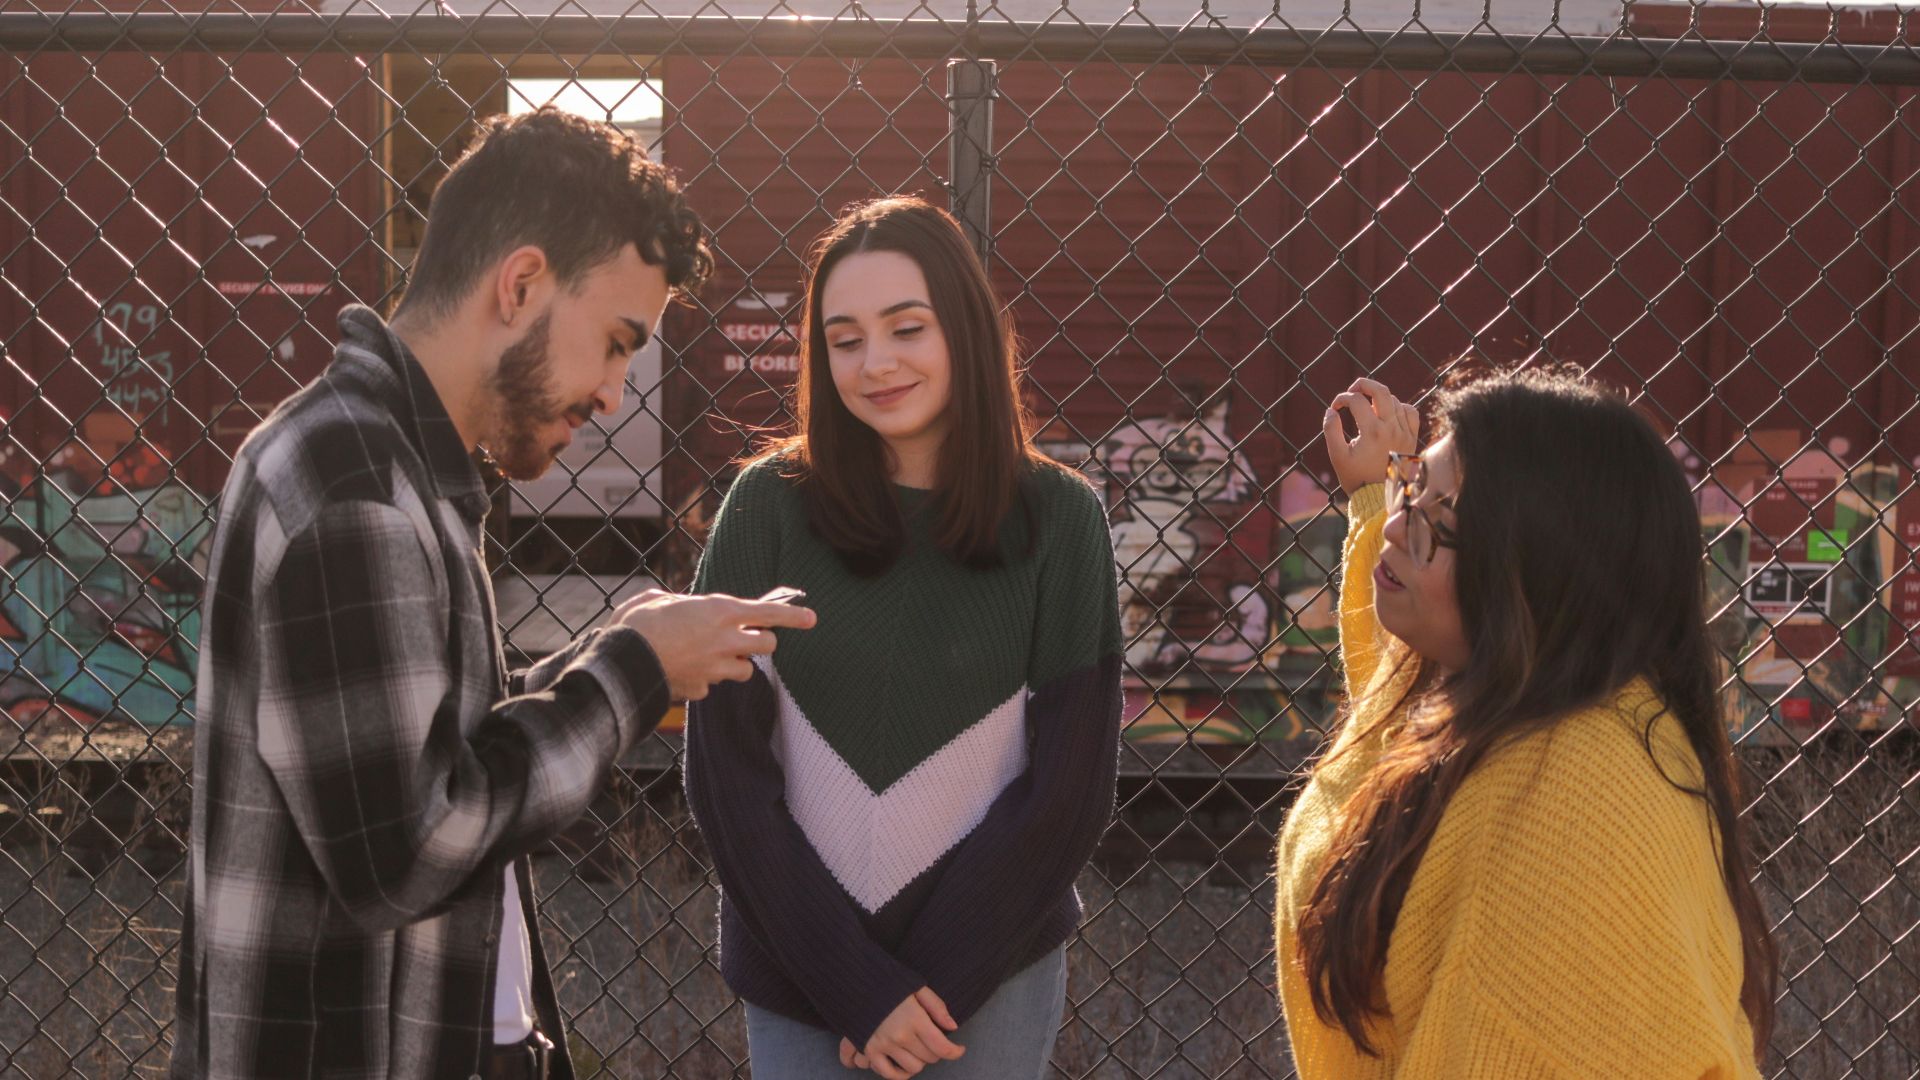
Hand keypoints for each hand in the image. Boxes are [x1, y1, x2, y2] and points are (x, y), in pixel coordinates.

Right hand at [610, 589, 815, 700]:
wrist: (621, 662)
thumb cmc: (637, 624)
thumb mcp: (659, 599)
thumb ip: (682, 603)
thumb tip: (679, 606)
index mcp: (721, 611)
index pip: (771, 613)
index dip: (795, 615)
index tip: (812, 618)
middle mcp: (726, 640)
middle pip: (767, 645)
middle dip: (759, 641)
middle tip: (742, 637)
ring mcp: (716, 668)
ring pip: (746, 669)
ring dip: (735, 663)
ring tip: (710, 654)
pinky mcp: (703, 689)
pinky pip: (714, 685)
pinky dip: (705, 679)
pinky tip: (684, 670)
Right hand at [858, 987, 962, 1077]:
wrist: (856, 983)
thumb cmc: (889, 983)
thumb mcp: (917, 987)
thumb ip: (937, 1007)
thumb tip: (953, 1026)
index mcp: (914, 1018)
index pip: (942, 1047)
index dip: (955, 1051)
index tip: (959, 1049)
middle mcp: (900, 1035)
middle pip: (929, 1058)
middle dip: (936, 1051)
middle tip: (932, 1041)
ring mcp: (884, 1045)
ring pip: (913, 1068)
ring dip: (919, 1061)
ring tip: (917, 1049)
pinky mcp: (870, 1051)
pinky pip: (889, 1074)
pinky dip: (900, 1074)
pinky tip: (904, 1065)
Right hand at [1324, 377, 1420, 496]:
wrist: (1381, 497)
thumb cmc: (1357, 478)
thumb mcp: (1338, 456)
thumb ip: (1331, 431)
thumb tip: (1331, 411)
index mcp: (1372, 431)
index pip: (1356, 400)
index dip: (1341, 399)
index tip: (1335, 407)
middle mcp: (1391, 428)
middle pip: (1381, 390)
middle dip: (1363, 384)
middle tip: (1353, 389)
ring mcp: (1404, 432)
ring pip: (1394, 400)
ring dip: (1378, 398)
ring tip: (1366, 406)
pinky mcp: (1412, 437)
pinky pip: (1410, 411)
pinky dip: (1398, 407)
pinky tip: (1387, 413)